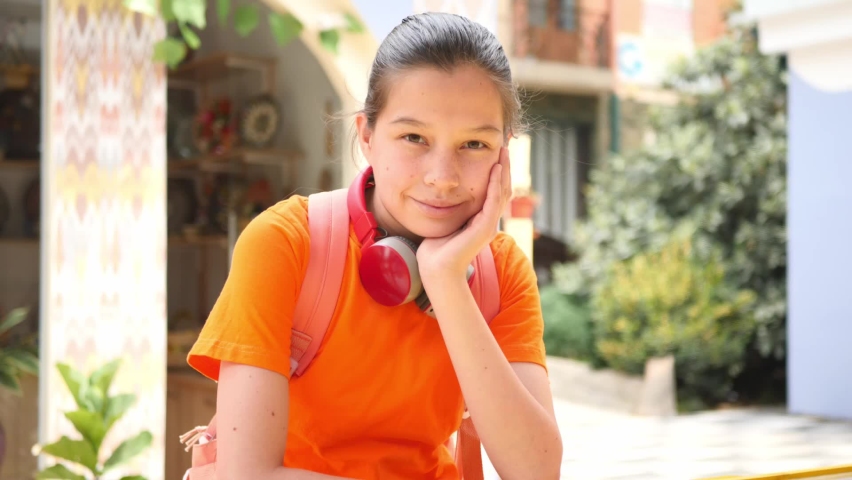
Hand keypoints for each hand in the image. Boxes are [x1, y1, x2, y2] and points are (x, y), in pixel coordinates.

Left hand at [416, 146, 511, 282]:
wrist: (436, 270)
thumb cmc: (435, 250)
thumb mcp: (445, 223)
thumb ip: (449, 211)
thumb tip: (441, 195)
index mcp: (480, 221)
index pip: (494, 193)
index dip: (496, 174)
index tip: (494, 155)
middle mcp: (488, 222)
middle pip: (503, 190)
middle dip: (504, 168)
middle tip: (504, 147)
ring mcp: (488, 225)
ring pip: (502, 193)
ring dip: (503, 171)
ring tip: (503, 152)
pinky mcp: (484, 228)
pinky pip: (493, 201)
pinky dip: (495, 184)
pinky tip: (495, 168)